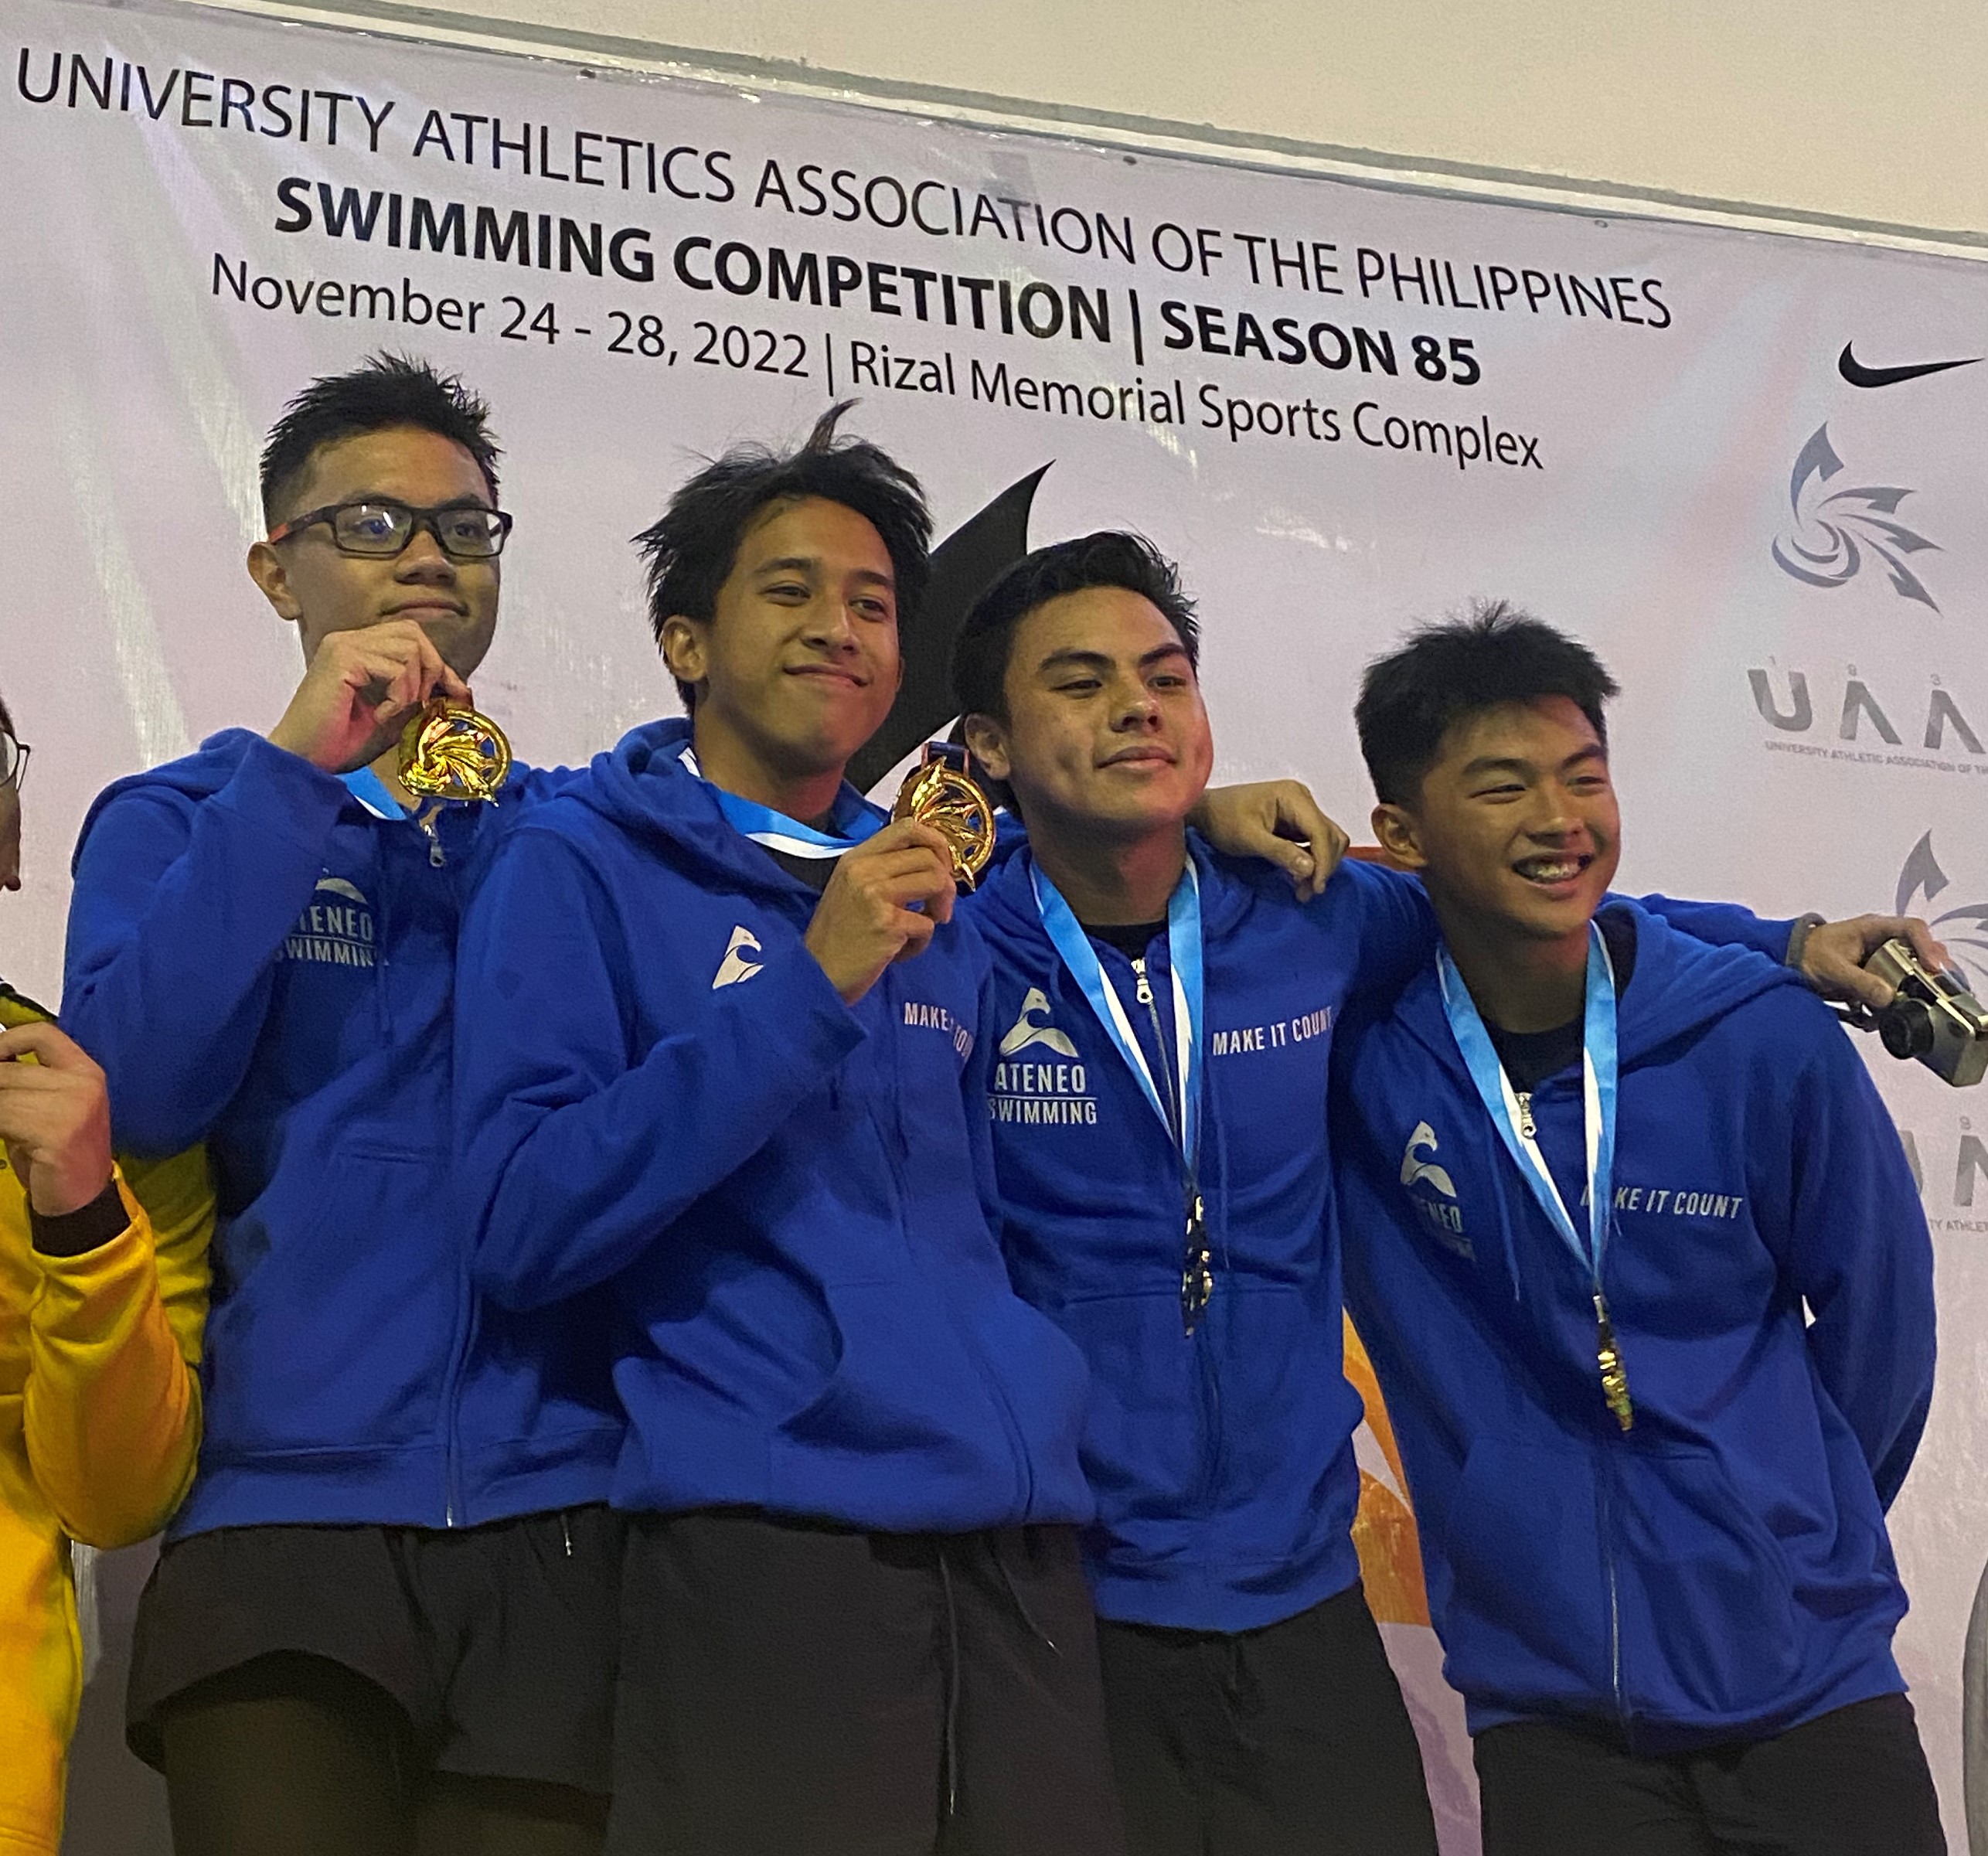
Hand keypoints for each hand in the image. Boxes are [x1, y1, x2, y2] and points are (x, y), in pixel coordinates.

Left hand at [0, 1022, 114, 1217]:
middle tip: (0, 1111)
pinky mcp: (57, 1132)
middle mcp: (85, 1083)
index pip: (41, 1034)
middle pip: (9, 1070)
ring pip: (1, 1093)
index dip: (6, 1042)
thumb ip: (24, 1082)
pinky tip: (3, 1136)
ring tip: (3, 1125)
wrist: (80, 1199)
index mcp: (86, 1071)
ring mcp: (74, 1107)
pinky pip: (3, 1116)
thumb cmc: (56, 1152)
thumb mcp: (46, 1107)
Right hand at [267, 621, 471, 774]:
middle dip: (430, 670)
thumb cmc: (338, 742)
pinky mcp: (342, 659)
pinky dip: (398, 697)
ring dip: (412, 687)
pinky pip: (396, 669)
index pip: (411, 638)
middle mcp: (349, 639)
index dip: (439, 665)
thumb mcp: (391, 717)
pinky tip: (380, 715)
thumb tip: (457, 689)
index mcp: (358, 648)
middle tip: (419, 704)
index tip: (458, 694)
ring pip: (410, 649)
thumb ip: (416, 697)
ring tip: (393, 712)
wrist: (302, 758)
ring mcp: (343, 645)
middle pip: (414, 634)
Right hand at [805, 821, 955, 1003]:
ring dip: (941, 907)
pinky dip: (921, 943)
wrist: (816, 975)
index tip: (943, 865)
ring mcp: (876, 895)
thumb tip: (931, 862)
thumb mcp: (850, 890)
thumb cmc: (837, 937)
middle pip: (929, 856)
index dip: (936, 841)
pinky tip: (899, 953)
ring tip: (925, 926)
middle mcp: (865, 869)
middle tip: (939, 908)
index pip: (907, 826)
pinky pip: (927, 925)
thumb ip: (882, 871)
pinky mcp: (888, 924)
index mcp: (856, 858)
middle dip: (946, 883)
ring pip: (937, 881)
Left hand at [1189, 780, 1349, 901]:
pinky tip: (1299, 878)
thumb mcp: (1249, 838)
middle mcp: (1303, 799)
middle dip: (1323, 866)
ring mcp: (1301, 810)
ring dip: (1320, 866)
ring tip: (1302, 889)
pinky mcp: (1296, 822)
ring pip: (1326, 841)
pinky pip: (1315, 843)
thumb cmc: (1223, 821)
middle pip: (1330, 836)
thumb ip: (1280, 852)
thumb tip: (1310, 869)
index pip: (1321, 831)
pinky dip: (1312, 862)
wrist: (1206, 812)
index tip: (1315, 887)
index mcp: (1293, 796)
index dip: (1323, 861)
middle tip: (1306, 892)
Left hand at [1799, 914, 1952, 1010]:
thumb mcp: (1832, 968)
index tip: (1935, 967)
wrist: (1787, 962)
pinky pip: (1891, 990)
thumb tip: (1888, 997)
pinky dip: (1888, 1005)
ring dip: (1910, 991)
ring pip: (1909, 973)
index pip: (1912, 929)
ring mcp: (1881, 960)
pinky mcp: (1875, 978)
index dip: (1928, 946)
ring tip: (1908, 1007)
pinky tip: (1875, 1017)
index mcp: (1874, 929)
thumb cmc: (1807, 954)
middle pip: (1919, 953)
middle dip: (1928, 973)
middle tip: (1936, 991)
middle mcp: (1883, 942)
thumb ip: (1859, 982)